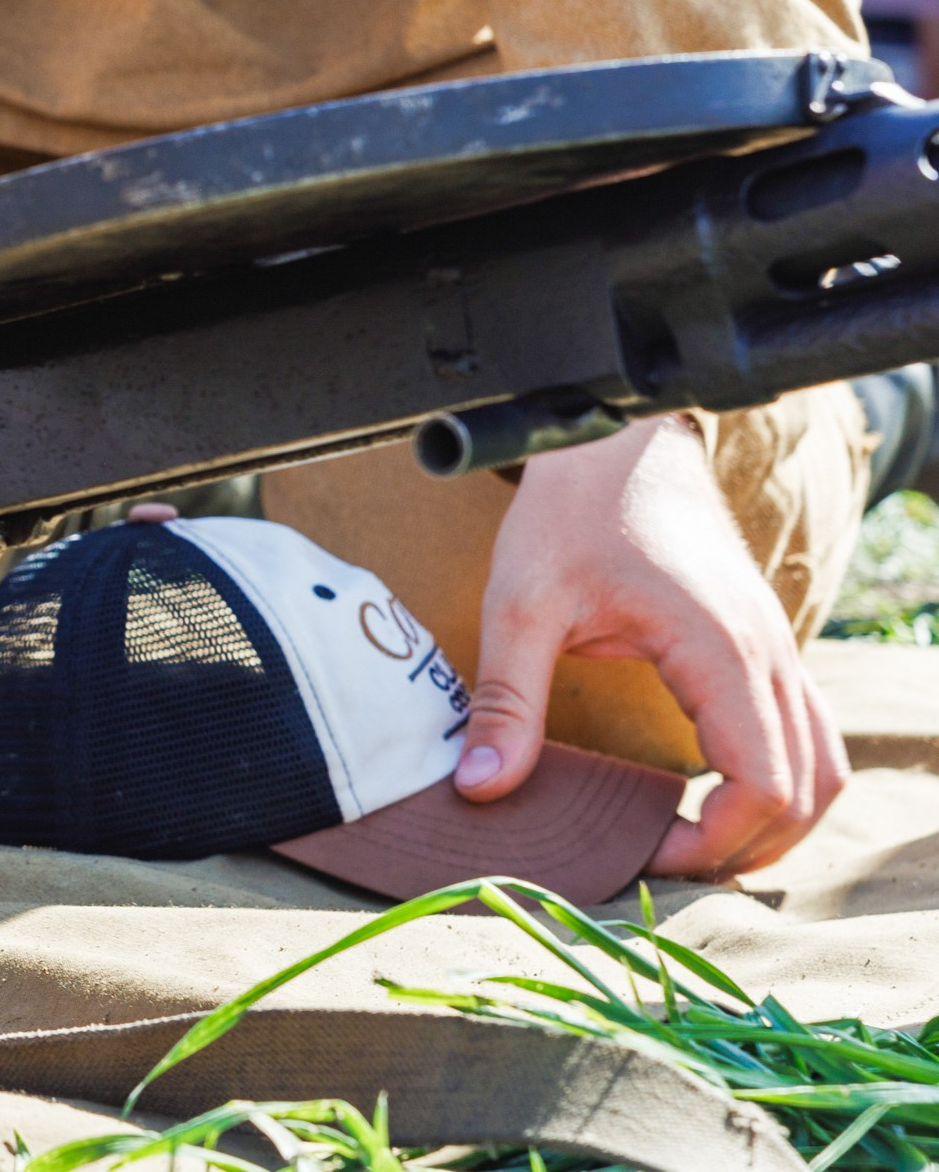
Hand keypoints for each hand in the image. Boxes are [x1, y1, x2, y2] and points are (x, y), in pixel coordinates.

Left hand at [453, 416, 845, 878]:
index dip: (713, 842)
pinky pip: (802, 731)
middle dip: (747, 846)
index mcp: (721, 650)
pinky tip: (707, 795)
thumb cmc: (572, 509)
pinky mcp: (762, 643)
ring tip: (693, 843)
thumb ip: (506, 699)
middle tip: (663, 867)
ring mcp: (776, 647)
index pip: (765, 784)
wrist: (614, 438)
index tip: (643, 855)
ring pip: (822, 763)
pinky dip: (775, 778)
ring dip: (776, 818)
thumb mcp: (521, 602)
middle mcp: (769, 654)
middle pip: (810, 790)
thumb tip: (482, 786)